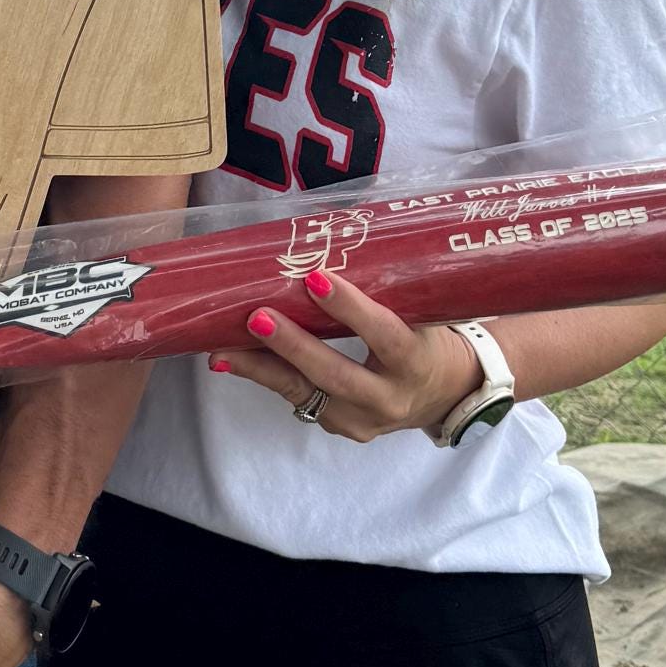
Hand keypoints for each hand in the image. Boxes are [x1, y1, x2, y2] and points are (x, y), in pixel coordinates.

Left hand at [206, 275, 483, 442]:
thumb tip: (325, 239)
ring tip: (221, 350)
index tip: (316, 278)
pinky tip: (232, 361)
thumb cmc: (427, 336)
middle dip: (293, 347)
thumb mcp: (420, 313)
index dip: (351, 309)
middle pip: (336, 375)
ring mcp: (363, 420)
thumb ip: (385, 288)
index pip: (385, 335)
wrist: (444, 392)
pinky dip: (266, 377)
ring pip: (306, 394)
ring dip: (260, 368)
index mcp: (416, 361)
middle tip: (256, 318)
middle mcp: (390, 398)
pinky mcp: (341, 427)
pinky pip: (299, 400)